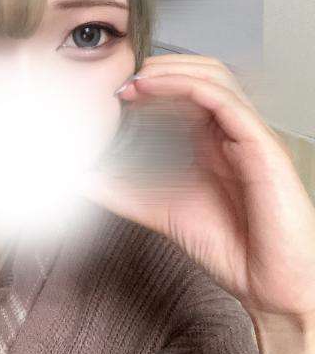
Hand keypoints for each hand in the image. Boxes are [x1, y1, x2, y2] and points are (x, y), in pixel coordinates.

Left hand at [75, 55, 314, 325]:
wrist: (272, 285)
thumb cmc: (232, 248)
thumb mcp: (162, 212)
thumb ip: (125, 194)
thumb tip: (82, 179)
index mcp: (214, 142)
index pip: (186, 92)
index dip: (152, 82)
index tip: (115, 90)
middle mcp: (232, 133)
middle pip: (203, 74)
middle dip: (162, 67)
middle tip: (123, 76)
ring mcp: (249, 136)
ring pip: (216, 78)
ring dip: (173, 70)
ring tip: (137, 79)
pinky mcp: (261, 147)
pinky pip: (226, 102)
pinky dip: (189, 87)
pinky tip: (158, 89)